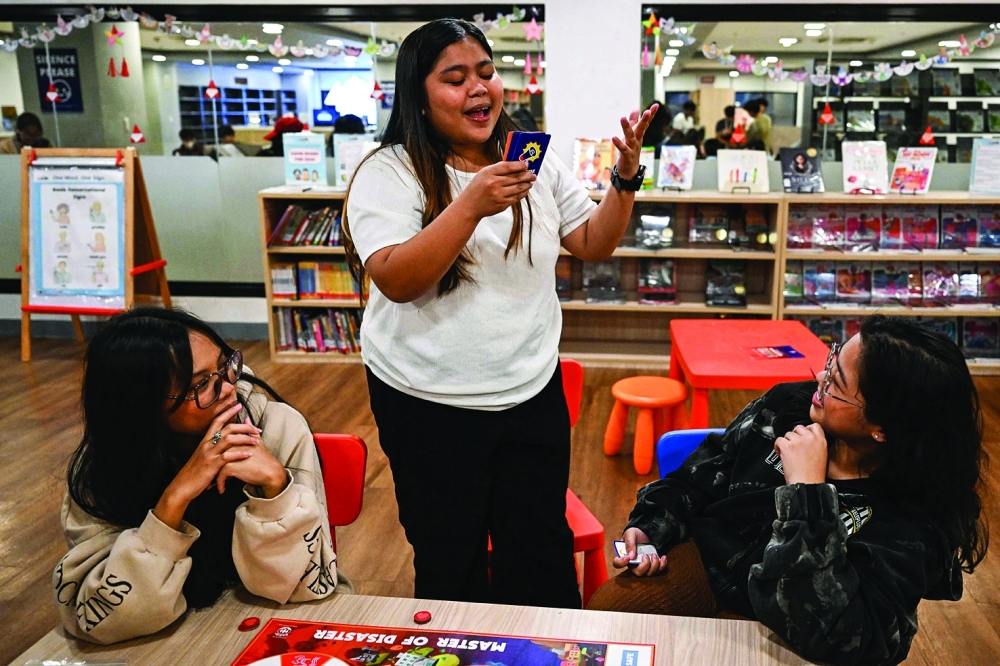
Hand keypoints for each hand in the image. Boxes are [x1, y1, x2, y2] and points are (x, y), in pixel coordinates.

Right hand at [154, 403, 256, 527]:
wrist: (183, 486)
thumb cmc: (195, 471)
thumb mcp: (203, 456)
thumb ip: (212, 447)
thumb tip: (223, 440)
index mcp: (205, 440)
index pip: (217, 420)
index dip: (228, 412)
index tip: (238, 405)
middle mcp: (207, 444)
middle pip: (227, 428)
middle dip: (244, 426)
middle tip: (256, 428)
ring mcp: (209, 453)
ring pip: (229, 440)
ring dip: (245, 439)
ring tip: (257, 441)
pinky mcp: (212, 464)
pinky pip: (228, 456)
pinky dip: (239, 454)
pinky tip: (249, 454)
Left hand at [215, 418, 287, 497]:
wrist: (270, 472)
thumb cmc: (264, 458)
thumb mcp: (257, 441)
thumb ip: (249, 430)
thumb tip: (247, 418)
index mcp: (235, 438)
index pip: (219, 442)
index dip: (215, 453)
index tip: (214, 463)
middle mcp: (230, 444)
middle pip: (214, 454)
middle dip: (210, 466)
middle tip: (209, 475)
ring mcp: (229, 455)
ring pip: (214, 465)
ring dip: (212, 476)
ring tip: (213, 484)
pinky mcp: (231, 466)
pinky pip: (220, 475)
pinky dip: (219, 483)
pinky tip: (221, 489)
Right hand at [456, 160, 535, 220]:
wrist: (469, 206)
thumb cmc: (478, 187)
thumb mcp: (483, 174)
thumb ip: (498, 169)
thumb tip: (516, 164)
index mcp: (488, 173)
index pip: (508, 166)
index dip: (520, 165)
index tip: (526, 164)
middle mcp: (494, 184)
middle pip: (516, 177)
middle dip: (527, 175)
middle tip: (533, 174)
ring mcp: (499, 195)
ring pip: (519, 188)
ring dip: (527, 184)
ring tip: (530, 181)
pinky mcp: (502, 204)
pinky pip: (516, 197)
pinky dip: (523, 193)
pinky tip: (525, 189)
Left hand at [612, 104, 657, 179]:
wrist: (629, 170)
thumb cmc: (630, 150)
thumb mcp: (631, 135)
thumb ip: (633, 122)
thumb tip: (635, 109)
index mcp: (639, 135)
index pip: (646, 123)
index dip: (651, 115)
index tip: (656, 105)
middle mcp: (637, 140)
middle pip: (641, 129)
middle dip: (644, 120)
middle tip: (647, 111)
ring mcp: (633, 148)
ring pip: (630, 137)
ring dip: (627, 127)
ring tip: (622, 118)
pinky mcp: (627, 156)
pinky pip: (623, 149)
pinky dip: (618, 144)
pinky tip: (613, 137)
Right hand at [613, 527, 667, 576]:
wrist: (646, 532)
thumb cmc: (636, 533)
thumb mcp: (631, 534)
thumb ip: (629, 543)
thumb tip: (631, 556)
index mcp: (624, 555)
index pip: (617, 564)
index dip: (621, 563)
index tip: (628, 558)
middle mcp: (633, 564)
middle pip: (637, 573)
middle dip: (645, 566)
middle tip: (646, 555)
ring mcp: (643, 565)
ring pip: (649, 573)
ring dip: (654, 565)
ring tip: (654, 555)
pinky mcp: (653, 565)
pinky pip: (658, 571)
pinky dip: (662, 565)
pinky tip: (663, 557)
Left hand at [774, 424, 828, 484]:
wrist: (807, 484)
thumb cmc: (814, 475)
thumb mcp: (823, 455)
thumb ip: (816, 443)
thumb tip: (806, 437)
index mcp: (821, 440)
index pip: (814, 425)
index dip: (806, 430)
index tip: (802, 436)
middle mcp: (810, 438)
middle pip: (798, 428)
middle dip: (795, 436)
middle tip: (794, 447)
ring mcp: (798, 441)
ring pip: (787, 434)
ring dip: (786, 443)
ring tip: (789, 454)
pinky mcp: (787, 446)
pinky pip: (779, 440)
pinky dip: (778, 447)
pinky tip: (782, 454)